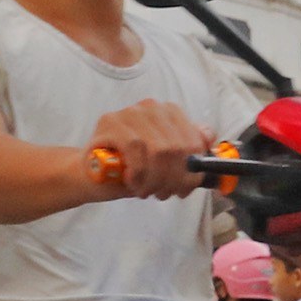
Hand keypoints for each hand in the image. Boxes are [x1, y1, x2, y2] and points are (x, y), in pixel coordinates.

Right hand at [84, 99, 215, 199]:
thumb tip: (209, 142)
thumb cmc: (130, 168)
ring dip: (156, 178)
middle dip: (175, 178)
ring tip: (147, 191)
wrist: (90, 173)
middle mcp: (151, 107)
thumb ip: (186, 150)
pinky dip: (138, 172)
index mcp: (169, 113)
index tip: (186, 188)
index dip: (193, 169)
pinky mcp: (111, 123)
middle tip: (166, 193)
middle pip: (177, 147)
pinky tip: (133, 182)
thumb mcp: (164, 164)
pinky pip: (136, 149)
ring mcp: (130, 112)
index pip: (193, 140)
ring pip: (158, 149)